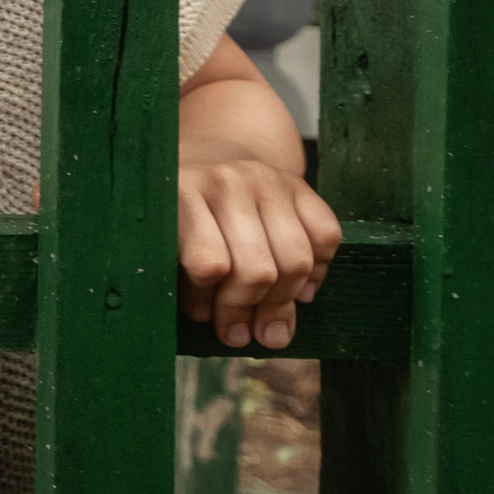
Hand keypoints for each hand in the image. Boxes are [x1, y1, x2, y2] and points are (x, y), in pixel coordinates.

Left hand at [177, 151, 340, 348]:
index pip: (210, 264)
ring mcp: (267, 180)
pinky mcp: (300, 184)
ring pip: (296, 260)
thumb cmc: (179, 218)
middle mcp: (227, 182)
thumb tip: (238, 335)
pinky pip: (328, 238)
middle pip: (258, 269)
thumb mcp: (165, 243)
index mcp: (181, 195)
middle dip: (250, 311)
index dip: (210, 302)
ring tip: (268, 322)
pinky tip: (297, 288)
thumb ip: (189, 284)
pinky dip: (318, 273)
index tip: (207, 319)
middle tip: (240, 334)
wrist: (209, 159)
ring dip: (284, 303)